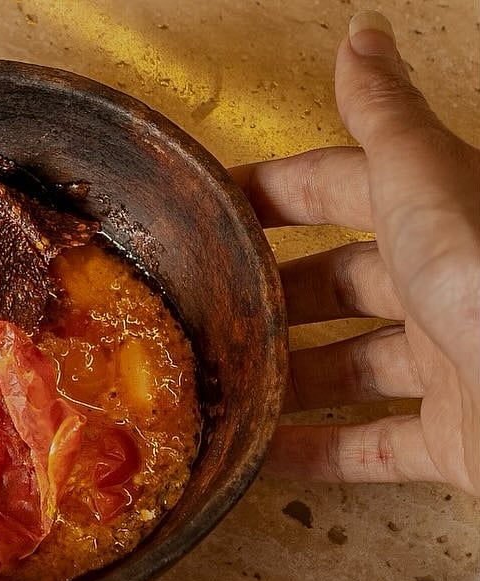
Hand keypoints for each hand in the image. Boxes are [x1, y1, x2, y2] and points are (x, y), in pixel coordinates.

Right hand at [232, 12, 479, 493]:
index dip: (274, 194)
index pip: (339, 192)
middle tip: (214, 306)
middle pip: (339, 286)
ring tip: (230, 382)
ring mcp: (447, 365)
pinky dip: (317, 454)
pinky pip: (372, 448)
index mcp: (435, 220)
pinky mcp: (451, 438)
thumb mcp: (421, 184)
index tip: (213, 207)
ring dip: (289, 378)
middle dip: (273, 294)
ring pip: (350, 370)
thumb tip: (362, 38)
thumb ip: (383, 121)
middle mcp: (440, 290)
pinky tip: (268, 455)